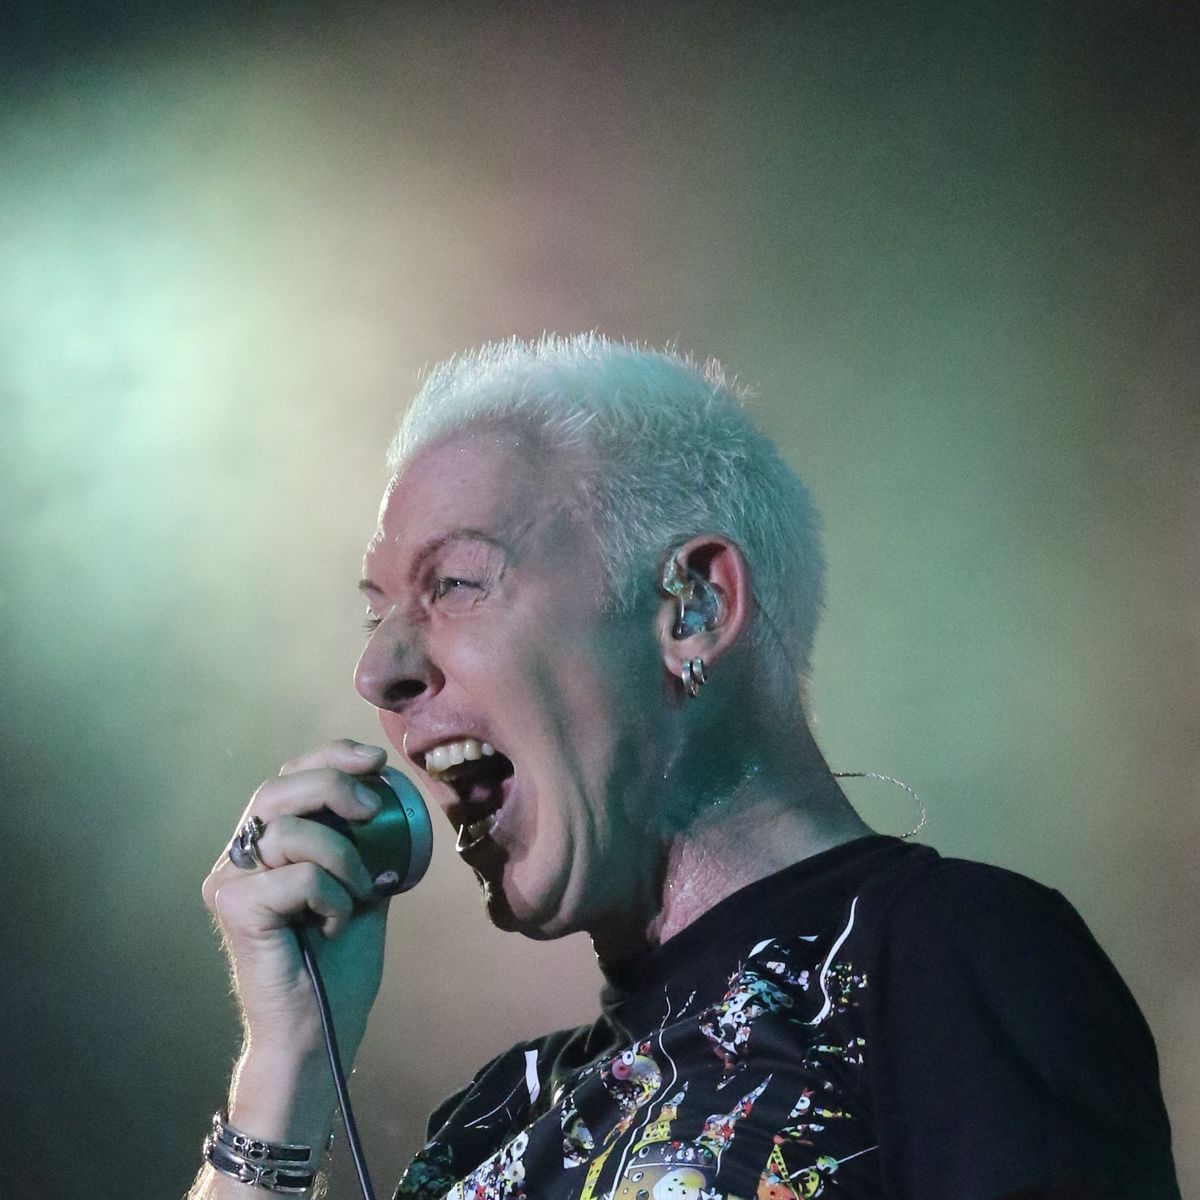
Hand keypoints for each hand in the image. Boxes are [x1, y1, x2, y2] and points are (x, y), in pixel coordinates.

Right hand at [202, 739, 393, 1062]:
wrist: (320, 1031)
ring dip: (342, 858)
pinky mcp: (234, 910)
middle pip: (278, 790)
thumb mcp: (360, 885)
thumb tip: (391, 797)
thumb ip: (362, 844)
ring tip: (358, 894)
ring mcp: (229, 883)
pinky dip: (330, 894)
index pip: (289, 778)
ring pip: (290, 833)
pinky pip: (296, 876)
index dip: (330, 757)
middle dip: (333, 786)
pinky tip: (334, 923)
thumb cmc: (338, 963)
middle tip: (372, 811)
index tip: (377, 762)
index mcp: (268, 846)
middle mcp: (238, 858)